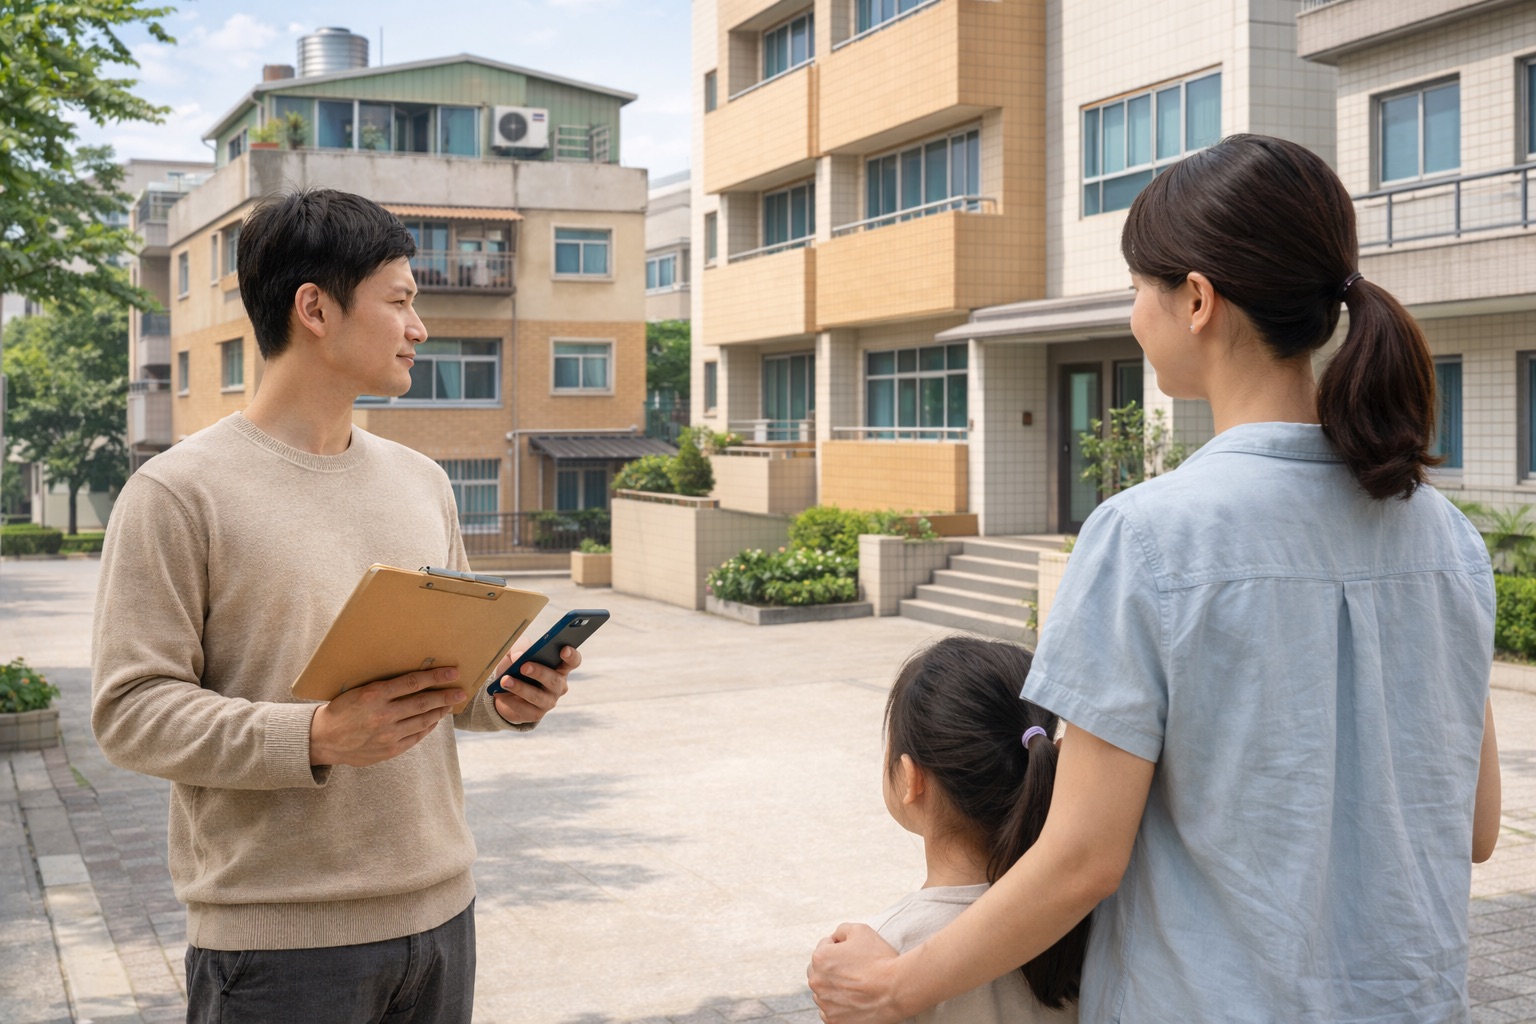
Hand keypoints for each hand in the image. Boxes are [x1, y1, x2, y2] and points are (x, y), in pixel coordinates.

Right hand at [309, 666, 465, 766]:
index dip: (436, 677)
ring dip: (440, 712)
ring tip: (450, 705)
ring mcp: (388, 735)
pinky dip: (428, 727)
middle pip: (424, 702)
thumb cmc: (342, 710)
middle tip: (461, 691)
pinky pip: (416, 737)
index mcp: (375, 694)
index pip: (413, 682)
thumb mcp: (359, 691)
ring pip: (423, 721)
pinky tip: (434, 720)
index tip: (452, 672)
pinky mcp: (390, 750)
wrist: (323, 739)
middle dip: (446, 695)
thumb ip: (386, 688)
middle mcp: (384, 714)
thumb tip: (415, 680)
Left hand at [490, 643, 578, 725]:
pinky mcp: (536, 715)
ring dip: (520, 688)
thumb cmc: (517, 667)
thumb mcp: (517, 653)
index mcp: (559, 667)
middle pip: (554, 680)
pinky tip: (500, 694)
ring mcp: (549, 701)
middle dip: (539, 673)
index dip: (571, 656)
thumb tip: (519, 656)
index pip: (573, 661)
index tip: (564, 649)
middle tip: (524, 667)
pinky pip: (524, 709)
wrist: (505, 692)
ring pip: (537, 696)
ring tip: (505, 681)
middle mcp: (558, 685)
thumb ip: (519, 649)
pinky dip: (510, 700)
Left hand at [808, 924, 903, 1023]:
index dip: (841, 947)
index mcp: (820, 958)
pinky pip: (828, 1011)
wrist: (897, 989)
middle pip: (819, 970)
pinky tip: (852, 1000)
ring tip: (855, 986)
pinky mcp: (833, 1020)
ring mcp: (824, 1003)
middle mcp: (817, 981)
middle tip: (854, 970)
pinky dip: (837, 1006)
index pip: (825, 947)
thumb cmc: (880, 959)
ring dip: (833, 987)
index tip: (856, 954)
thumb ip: (842, 930)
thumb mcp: (861, 930)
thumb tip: (835, 938)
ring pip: (822, 991)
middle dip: (832, 968)